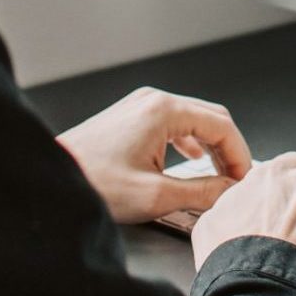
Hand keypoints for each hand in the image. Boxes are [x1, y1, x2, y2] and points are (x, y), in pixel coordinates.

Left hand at [57, 87, 251, 223]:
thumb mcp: (156, 195)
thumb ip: (202, 192)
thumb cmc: (95, 183)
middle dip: (228, 149)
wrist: (52, 178)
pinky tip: (192, 160)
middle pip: (211, 117)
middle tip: (235, 180)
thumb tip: (229, 191)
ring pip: (193, 119)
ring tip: (218, 174)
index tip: (244, 181)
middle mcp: (154, 100)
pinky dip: (190, 141)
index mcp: (164, 110)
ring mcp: (140, 105)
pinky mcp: (131, 116)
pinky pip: (174, 122)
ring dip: (210, 145)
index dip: (239, 155)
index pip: (222, 125)